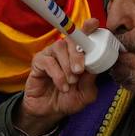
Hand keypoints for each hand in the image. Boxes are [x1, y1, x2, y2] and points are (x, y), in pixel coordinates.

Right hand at [15, 18, 100, 135]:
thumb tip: (95, 68)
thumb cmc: (68, 99)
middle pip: (71, 39)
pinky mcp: (38, 62)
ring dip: (67, 66)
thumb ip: (91, 82)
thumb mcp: (85, 94)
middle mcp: (65, 51)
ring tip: (71, 82)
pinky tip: (62, 86)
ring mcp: (51, 55)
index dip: (88, 28)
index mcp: (78, 55)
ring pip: (59, 48)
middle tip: (80, 70)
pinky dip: (57, 75)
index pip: (83, 37)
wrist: (49, 112)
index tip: (94, 23)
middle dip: (78, 54)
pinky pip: (48, 61)